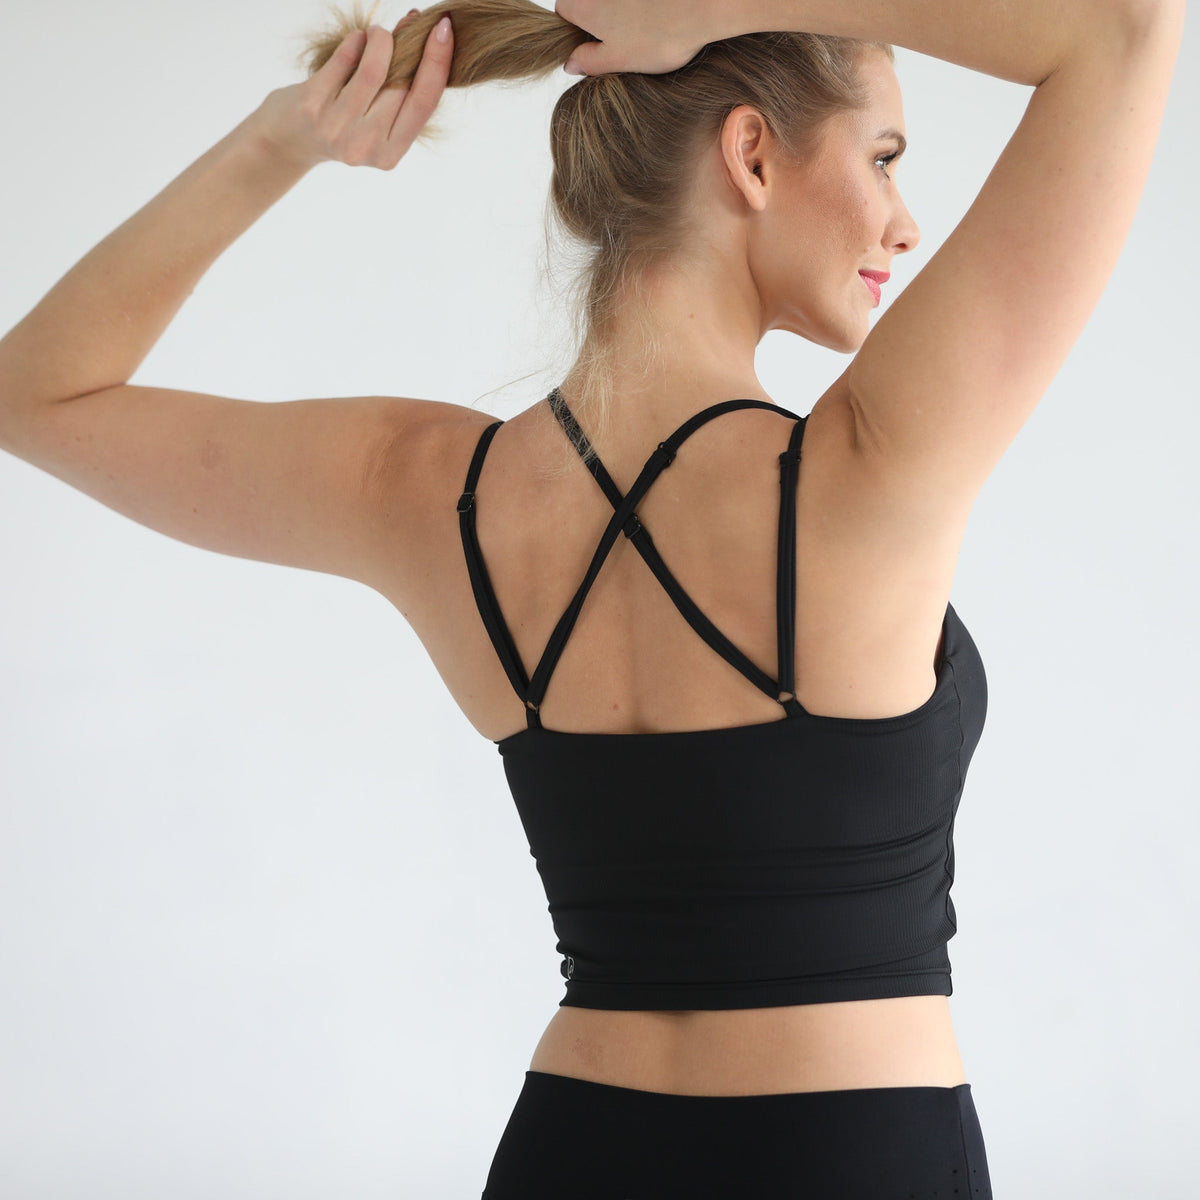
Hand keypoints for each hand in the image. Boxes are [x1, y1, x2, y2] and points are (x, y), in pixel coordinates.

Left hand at [252, 10, 452, 170]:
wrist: (290, 140)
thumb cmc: (342, 124)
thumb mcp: (377, 123)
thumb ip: (402, 94)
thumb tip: (427, 35)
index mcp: (390, 154)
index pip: (424, 103)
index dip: (438, 62)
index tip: (445, 28)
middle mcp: (365, 146)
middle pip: (401, 84)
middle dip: (408, 47)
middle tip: (408, 28)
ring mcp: (337, 128)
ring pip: (374, 69)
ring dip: (381, 39)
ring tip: (378, 34)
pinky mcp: (312, 105)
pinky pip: (344, 60)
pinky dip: (355, 42)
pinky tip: (356, 40)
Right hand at [557, 0, 733, 76]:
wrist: (701, 8)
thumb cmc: (658, 37)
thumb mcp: (617, 60)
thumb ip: (589, 62)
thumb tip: (572, 63)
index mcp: (583, 3)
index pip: (563, 12)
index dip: (574, 32)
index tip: (591, 50)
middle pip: (587, 3)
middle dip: (598, 23)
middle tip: (621, 46)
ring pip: (612, 2)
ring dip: (621, 14)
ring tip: (644, 33)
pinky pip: (634, 1)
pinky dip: (640, 7)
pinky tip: (657, 18)